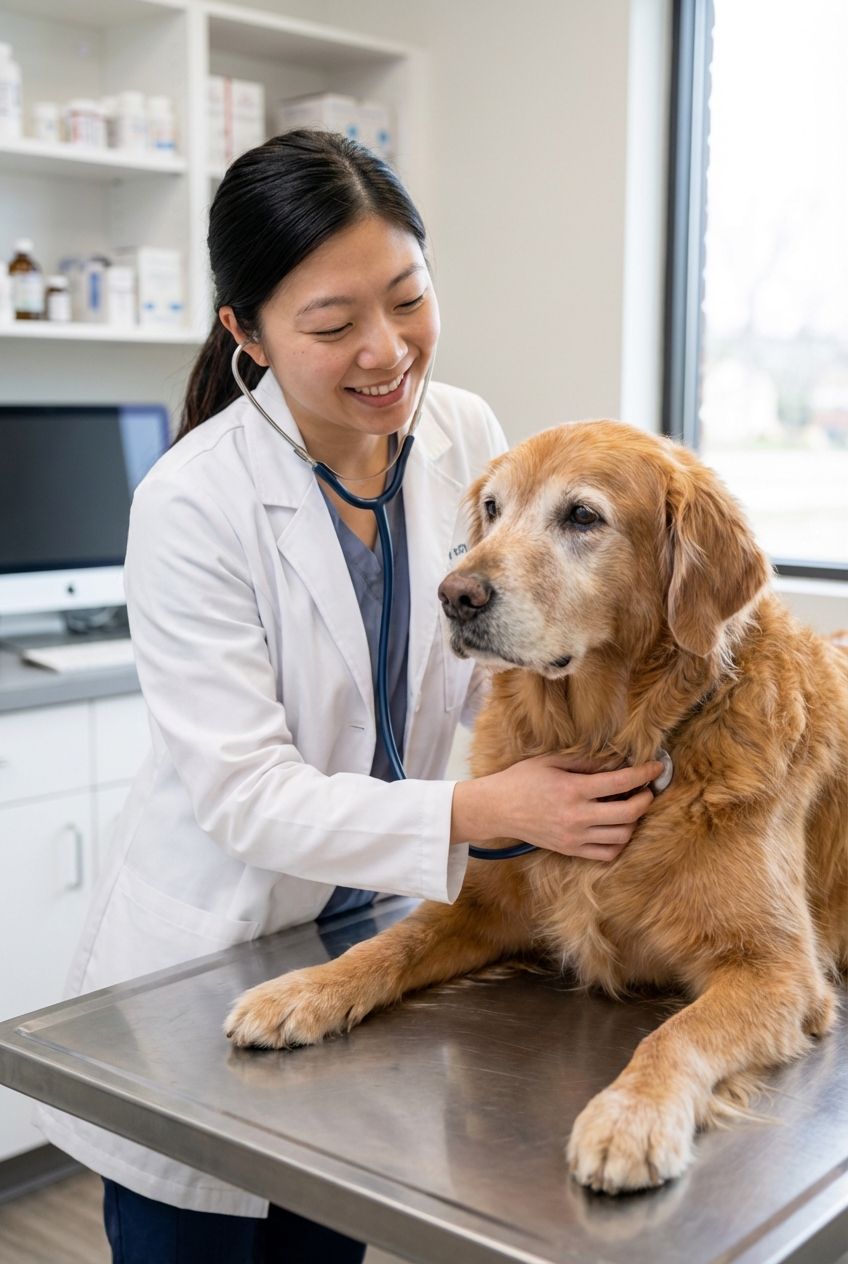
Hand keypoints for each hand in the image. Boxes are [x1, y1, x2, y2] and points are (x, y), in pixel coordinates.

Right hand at [451, 756, 664, 861]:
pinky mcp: (571, 850)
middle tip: (646, 789)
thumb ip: (586, 762)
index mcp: (572, 789)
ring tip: (630, 806)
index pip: (620, 783)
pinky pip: (607, 853)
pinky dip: (620, 841)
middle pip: (629, 813)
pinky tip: (616, 826)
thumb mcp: (551, 761)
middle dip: (646, 799)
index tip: (656, 767)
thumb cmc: (522, 779)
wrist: (498, 809)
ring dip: (634, 820)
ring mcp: (575, 837)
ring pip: (623, 836)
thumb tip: (617, 761)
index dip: (644, 774)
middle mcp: (576, 816)